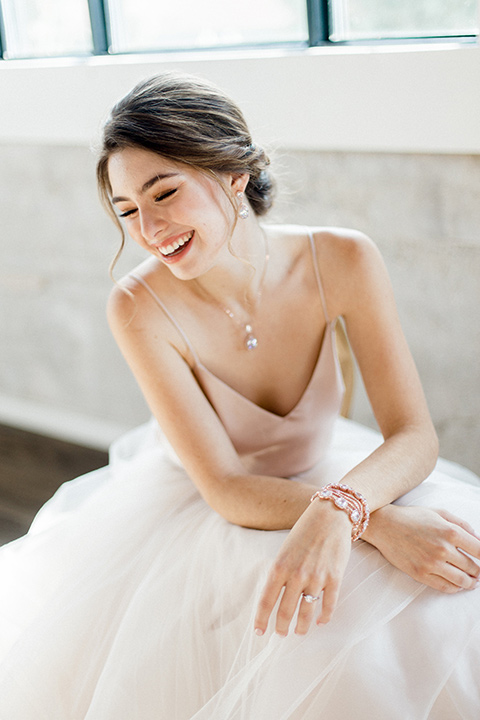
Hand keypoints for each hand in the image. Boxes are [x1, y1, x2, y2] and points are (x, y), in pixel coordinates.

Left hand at [254, 501, 351, 636]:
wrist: (330, 516)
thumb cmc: (304, 531)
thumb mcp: (285, 549)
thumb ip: (280, 572)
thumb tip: (275, 596)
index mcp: (280, 566)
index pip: (266, 600)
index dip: (262, 619)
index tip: (259, 632)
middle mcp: (296, 575)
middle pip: (285, 611)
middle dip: (281, 627)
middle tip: (280, 635)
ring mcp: (316, 578)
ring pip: (306, 613)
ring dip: (301, 627)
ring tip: (298, 633)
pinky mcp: (334, 578)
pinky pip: (328, 605)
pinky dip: (323, 617)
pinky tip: (320, 622)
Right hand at [366, 505, 479, 592]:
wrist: (384, 525)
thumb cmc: (412, 517)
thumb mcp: (439, 513)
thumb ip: (461, 524)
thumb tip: (477, 539)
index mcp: (450, 532)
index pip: (479, 551)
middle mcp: (443, 549)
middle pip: (472, 567)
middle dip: (478, 571)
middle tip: (478, 572)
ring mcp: (431, 563)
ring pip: (461, 580)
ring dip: (470, 582)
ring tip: (472, 581)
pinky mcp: (420, 574)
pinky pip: (445, 587)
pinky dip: (455, 588)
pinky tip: (457, 585)